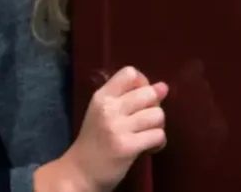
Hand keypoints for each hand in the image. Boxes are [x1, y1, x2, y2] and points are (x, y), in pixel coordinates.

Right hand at [39, 66, 166, 191]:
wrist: (81, 170)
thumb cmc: (95, 140)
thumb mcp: (102, 112)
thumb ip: (127, 98)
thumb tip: (163, 87)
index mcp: (101, 96)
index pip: (130, 73)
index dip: (143, 84)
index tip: (140, 99)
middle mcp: (108, 108)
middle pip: (149, 93)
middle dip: (155, 107)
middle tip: (145, 121)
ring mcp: (117, 127)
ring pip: (157, 115)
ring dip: (157, 127)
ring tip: (146, 135)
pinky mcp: (127, 146)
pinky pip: (158, 136)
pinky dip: (158, 143)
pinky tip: (148, 147)